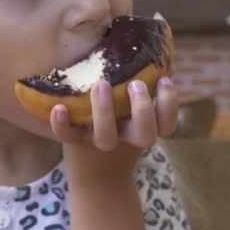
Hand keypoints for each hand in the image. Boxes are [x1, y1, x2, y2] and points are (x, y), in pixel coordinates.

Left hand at [49, 71, 177, 180]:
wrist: (95, 172)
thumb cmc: (121, 128)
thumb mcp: (135, 110)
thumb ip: (148, 85)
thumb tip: (163, 57)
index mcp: (144, 128)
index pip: (167, 124)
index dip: (170, 104)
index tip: (163, 80)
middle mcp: (126, 137)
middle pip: (144, 135)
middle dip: (143, 108)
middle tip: (135, 83)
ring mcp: (100, 141)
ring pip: (106, 137)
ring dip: (105, 111)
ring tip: (101, 83)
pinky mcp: (75, 141)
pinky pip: (68, 136)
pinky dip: (62, 125)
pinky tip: (59, 107)